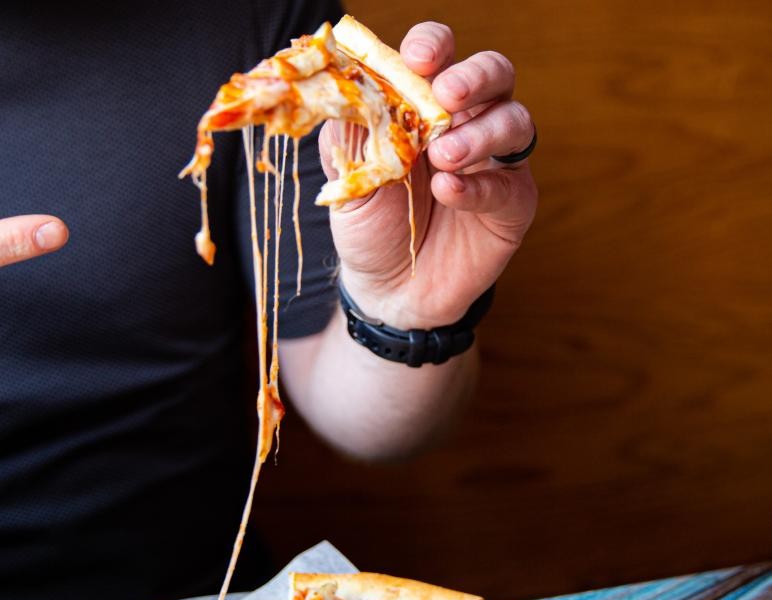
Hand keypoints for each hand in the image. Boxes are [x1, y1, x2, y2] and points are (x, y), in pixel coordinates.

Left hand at [320, 22, 537, 328]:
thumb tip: (350, 80)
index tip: (417, 59)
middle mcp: (467, 124)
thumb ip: (352, 129)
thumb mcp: (346, 175)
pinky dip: (479, 185)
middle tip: (446, 97)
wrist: (387, 290)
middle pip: (493, 74)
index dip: (433, 46)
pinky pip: (509, 184)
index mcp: (423, 106)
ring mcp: (495, 163)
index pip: (438, 56)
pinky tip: (448, 192)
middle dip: (474, 77)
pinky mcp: (512, 205)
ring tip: (444, 157)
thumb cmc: (369, 225)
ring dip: (480, 132)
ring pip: (515, 121)